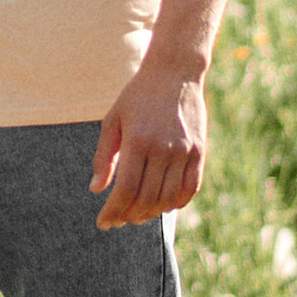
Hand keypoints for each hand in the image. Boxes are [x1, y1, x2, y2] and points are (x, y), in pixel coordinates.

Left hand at [93, 59, 208, 228]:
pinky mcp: (199, 152)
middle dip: (129, 216)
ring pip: (168, 198)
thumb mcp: (113, 120)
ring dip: (151, 213)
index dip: (113, 211)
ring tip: (137, 215)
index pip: (125, 190)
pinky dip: (176, 203)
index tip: (103, 222)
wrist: (174, 73)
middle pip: (146, 198)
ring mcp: (184, 152)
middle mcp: (163, 149)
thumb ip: (104, 156)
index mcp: (137, 141)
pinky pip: (190, 189)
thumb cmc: (137, 96)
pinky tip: (163, 206)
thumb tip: (96, 189)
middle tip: (118, 221)